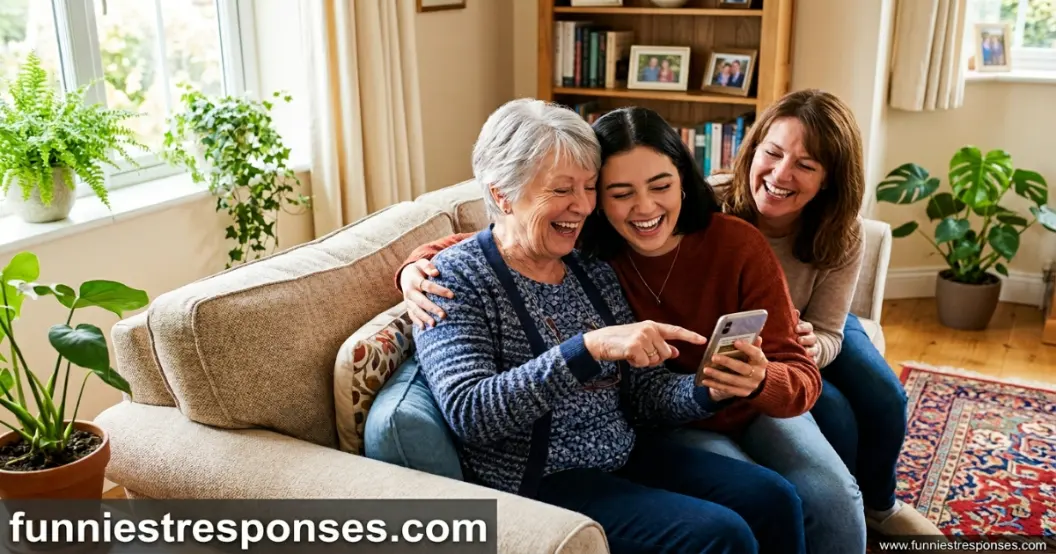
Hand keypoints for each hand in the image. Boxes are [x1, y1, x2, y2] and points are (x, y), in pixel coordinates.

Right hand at [399, 259, 453, 328]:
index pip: (428, 286)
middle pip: (422, 301)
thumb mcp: (421, 263)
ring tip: (434, 324)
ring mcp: (407, 300)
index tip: (452, 295)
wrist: (405, 275)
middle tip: (444, 315)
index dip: (440, 291)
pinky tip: (423, 328)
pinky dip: (417, 322)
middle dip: (432, 308)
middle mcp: (409, 292)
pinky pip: (411, 315)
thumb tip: (436, 273)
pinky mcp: (408, 306)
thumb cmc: (419, 269)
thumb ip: (428, 266)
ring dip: (424, 318)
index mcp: (414, 280)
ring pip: (416, 310)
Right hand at [584, 321, 706, 367]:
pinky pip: (645, 363)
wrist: (600, 342)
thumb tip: (675, 352)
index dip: (690, 336)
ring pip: (655, 359)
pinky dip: (637, 364)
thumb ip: (659, 345)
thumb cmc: (621, 341)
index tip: (703, 340)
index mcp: (652, 325)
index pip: (675, 331)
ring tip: (631, 353)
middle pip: (665, 353)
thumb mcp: (642, 341)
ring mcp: (642, 336)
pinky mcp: (635, 346)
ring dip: (644, 361)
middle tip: (639, 353)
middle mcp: (649, 329)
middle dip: (654, 358)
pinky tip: (627, 356)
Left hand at [698, 336, 766, 400]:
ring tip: (706, 369)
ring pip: (733, 380)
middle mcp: (758, 375)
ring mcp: (750, 385)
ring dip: (718, 375)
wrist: (754, 381)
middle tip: (713, 357)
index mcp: (762, 362)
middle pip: (742, 368)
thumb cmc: (750, 362)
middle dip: (727, 362)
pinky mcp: (743, 393)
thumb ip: (753, 345)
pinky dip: (715, 385)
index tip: (735, 342)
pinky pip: (727, 389)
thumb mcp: (753, 354)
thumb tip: (756, 336)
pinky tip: (705, 380)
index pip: (756, 354)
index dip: (747, 348)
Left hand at [793, 309, 818, 361]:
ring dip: (810, 350)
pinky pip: (813, 360)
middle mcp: (811, 339)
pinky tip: (807, 361)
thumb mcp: (795, 326)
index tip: (796, 329)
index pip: (808, 327)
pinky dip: (811, 360)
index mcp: (807, 330)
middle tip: (799, 340)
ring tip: (804, 351)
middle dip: (806, 339)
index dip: (803, 327)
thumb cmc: (795, 334)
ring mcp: (813, 349)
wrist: (802, 346)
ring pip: (814, 349)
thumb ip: (794, 320)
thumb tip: (796, 312)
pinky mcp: (812, 358)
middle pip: (812, 338)